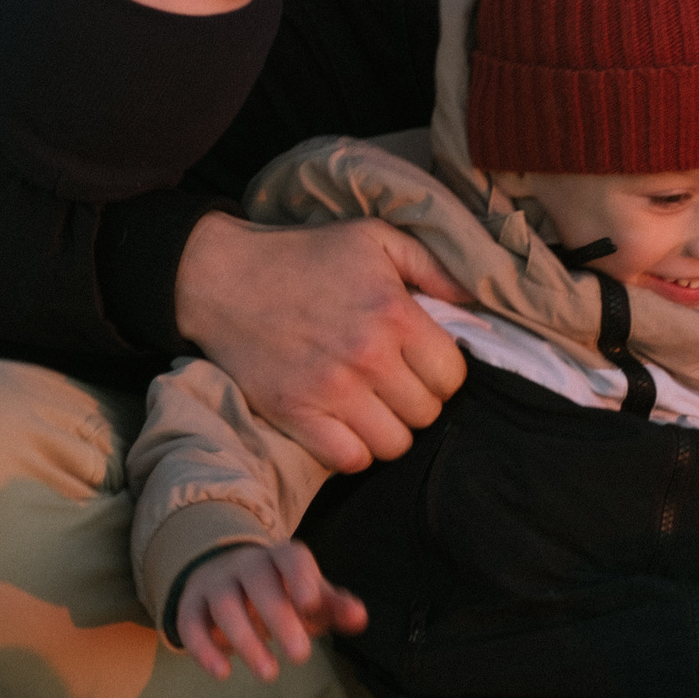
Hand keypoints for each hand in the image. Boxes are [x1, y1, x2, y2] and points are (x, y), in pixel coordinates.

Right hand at [172, 541, 367, 682]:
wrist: (226, 574)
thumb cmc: (281, 591)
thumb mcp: (309, 596)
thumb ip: (334, 606)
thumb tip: (359, 618)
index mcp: (280, 558)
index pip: (291, 558)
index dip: (301, 578)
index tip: (312, 606)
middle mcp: (245, 564)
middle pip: (259, 582)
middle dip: (279, 617)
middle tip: (302, 656)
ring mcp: (215, 582)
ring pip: (225, 605)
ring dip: (245, 640)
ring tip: (270, 674)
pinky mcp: (190, 605)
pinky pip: (190, 622)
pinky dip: (203, 648)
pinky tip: (222, 674)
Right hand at [175, 211, 472, 472]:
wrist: (223, 277)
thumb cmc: (305, 255)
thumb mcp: (374, 237)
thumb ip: (432, 265)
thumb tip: (474, 300)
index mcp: (394, 313)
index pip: (452, 375)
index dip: (442, 373)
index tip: (421, 363)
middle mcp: (367, 355)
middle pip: (426, 413)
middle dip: (416, 400)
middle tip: (393, 382)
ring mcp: (330, 390)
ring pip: (393, 445)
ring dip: (388, 429)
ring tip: (373, 405)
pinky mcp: (295, 414)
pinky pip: (349, 460)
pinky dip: (354, 450)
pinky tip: (346, 424)